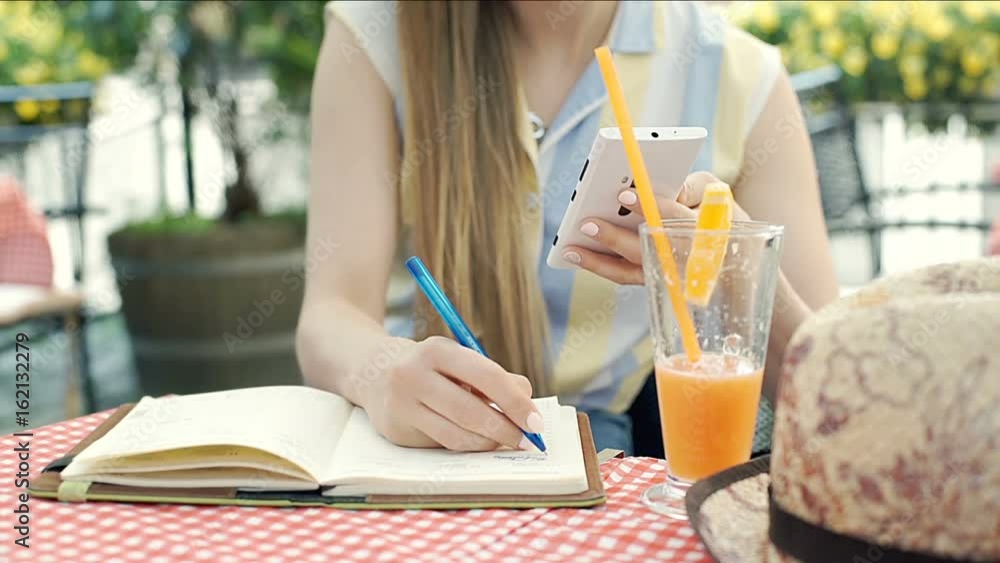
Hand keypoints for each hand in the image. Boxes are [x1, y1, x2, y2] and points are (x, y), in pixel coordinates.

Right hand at [360, 336, 542, 451]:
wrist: (372, 371)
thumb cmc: (430, 366)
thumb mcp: (459, 360)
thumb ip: (494, 376)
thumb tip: (527, 400)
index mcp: (436, 350)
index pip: (486, 376)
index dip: (515, 402)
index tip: (536, 422)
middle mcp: (414, 375)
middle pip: (470, 410)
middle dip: (505, 429)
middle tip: (526, 441)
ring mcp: (401, 405)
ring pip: (456, 434)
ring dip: (487, 442)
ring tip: (504, 441)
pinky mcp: (396, 430)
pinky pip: (441, 444)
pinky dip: (466, 445)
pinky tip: (478, 441)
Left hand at [563, 171, 750, 284]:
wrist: (733, 252)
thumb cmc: (716, 211)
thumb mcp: (713, 190)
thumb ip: (690, 185)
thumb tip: (659, 188)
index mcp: (707, 230)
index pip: (675, 217)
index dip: (649, 205)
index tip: (624, 193)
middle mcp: (688, 258)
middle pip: (648, 249)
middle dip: (617, 237)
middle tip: (588, 223)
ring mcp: (671, 273)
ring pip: (632, 269)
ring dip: (598, 260)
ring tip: (571, 247)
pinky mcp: (655, 279)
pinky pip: (624, 275)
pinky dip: (599, 266)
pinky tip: (576, 254)